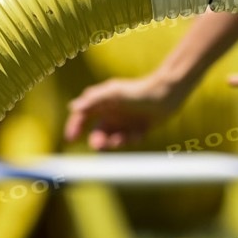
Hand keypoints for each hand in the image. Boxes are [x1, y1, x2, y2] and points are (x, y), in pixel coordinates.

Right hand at [64, 75, 185, 149]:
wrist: (166, 95)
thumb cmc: (138, 91)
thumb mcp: (114, 93)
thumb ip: (93, 100)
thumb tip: (72, 107)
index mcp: (102, 103)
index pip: (82, 116)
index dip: (74, 127)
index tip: (70, 139)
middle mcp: (111, 113)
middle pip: (97, 133)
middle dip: (98, 141)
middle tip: (99, 145)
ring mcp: (124, 122)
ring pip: (113, 140)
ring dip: (115, 142)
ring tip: (121, 139)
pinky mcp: (137, 129)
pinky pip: (129, 140)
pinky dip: (133, 138)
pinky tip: (140, 132)